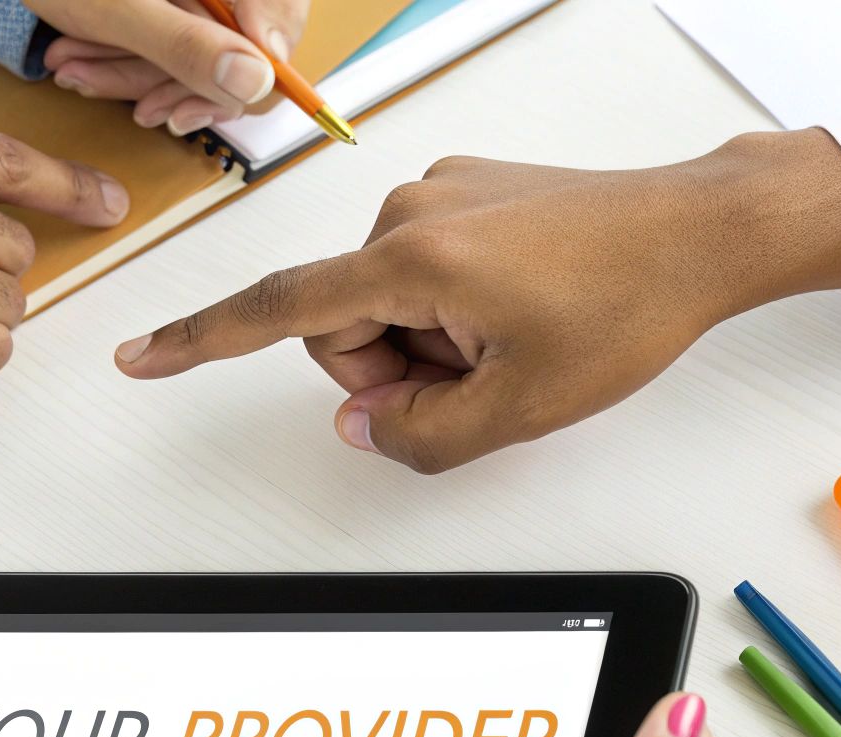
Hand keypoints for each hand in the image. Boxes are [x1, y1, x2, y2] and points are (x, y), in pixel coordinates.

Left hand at [29, 0, 307, 134]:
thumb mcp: (118, 7)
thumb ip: (187, 45)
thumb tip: (255, 83)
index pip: (281, 16)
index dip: (265, 65)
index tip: (228, 95)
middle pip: (239, 43)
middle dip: (180, 82)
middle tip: (142, 108)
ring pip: (194, 49)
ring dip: (136, 75)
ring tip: (79, 74)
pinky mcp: (165, 3)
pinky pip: (164, 41)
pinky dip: (123, 59)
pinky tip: (80, 63)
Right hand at [113, 129, 840, 472]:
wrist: (700, 231)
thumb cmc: (629, 300)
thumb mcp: (521, 408)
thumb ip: (419, 435)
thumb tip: (363, 423)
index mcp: (410, 258)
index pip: (276, 313)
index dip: (197, 344)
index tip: (140, 357)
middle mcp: (409, 211)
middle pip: (343, 327)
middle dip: (395, 372)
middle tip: (480, 383)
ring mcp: (439, 197)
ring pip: (387, 304)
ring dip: (433, 343)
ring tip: (513, 342)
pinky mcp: (467, 196)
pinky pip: (426, 272)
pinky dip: (457, 310)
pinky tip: (523, 312)